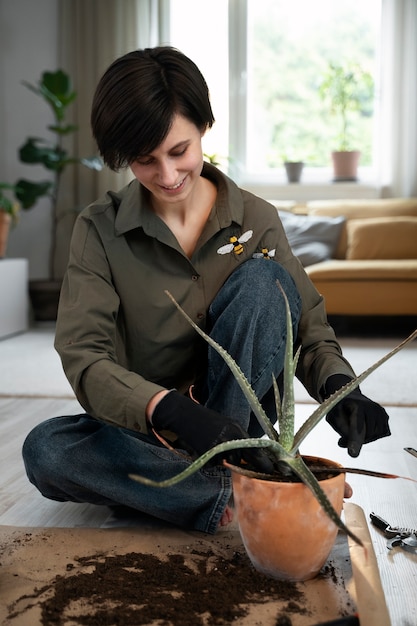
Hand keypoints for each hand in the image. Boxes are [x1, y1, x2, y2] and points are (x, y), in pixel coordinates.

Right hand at [151, 390, 273, 472]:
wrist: (186, 415)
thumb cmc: (207, 421)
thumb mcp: (227, 426)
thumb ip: (239, 439)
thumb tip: (253, 455)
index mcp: (236, 429)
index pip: (254, 448)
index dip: (264, 460)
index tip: (273, 469)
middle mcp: (229, 437)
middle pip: (241, 459)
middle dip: (247, 465)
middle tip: (254, 470)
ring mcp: (216, 445)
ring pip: (226, 462)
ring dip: (223, 460)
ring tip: (213, 446)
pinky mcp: (205, 452)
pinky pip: (212, 464)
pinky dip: (210, 461)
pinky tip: (204, 448)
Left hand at [323, 374, 390, 456]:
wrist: (350, 397)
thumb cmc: (340, 408)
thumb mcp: (333, 417)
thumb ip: (342, 431)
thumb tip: (352, 447)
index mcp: (356, 405)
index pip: (356, 427)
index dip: (354, 441)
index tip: (352, 455)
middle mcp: (372, 407)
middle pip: (366, 436)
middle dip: (355, 439)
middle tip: (343, 437)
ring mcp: (380, 411)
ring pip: (374, 436)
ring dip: (363, 437)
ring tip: (354, 427)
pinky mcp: (385, 416)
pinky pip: (380, 434)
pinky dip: (371, 435)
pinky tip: (364, 425)